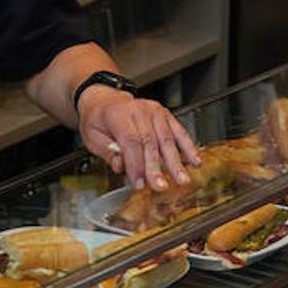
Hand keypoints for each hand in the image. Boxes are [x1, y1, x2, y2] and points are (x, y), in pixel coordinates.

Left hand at [77, 87, 200, 190]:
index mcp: (117, 115)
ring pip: (166, 139)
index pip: (131, 142)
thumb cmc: (98, 120)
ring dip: (175, 162)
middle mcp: (138, 110)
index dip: (136, 165)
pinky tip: (195, 160)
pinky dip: (188, 147)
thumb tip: (121, 166)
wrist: (104, 100)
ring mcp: (153, 111)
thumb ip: (108, 154)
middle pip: (150, 142)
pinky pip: (178, 131)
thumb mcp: (93, 137)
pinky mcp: (164, 114)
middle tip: (160, 187)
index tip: (139, 184)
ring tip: (182, 179)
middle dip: (156, 168)